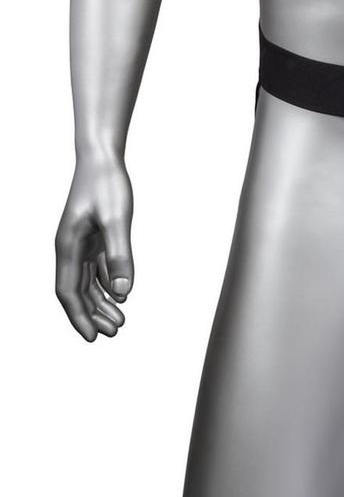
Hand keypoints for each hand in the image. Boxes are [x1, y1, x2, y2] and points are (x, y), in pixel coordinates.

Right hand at [55, 154, 133, 341]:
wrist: (102, 157)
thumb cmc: (106, 184)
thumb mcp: (117, 219)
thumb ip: (119, 255)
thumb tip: (123, 292)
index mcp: (68, 246)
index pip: (69, 291)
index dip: (79, 317)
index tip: (92, 338)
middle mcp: (70, 248)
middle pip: (78, 292)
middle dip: (93, 315)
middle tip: (115, 333)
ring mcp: (81, 243)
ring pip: (88, 282)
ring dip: (101, 303)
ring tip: (119, 321)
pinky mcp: (93, 237)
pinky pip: (96, 269)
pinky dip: (106, 285)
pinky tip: (119, 295)